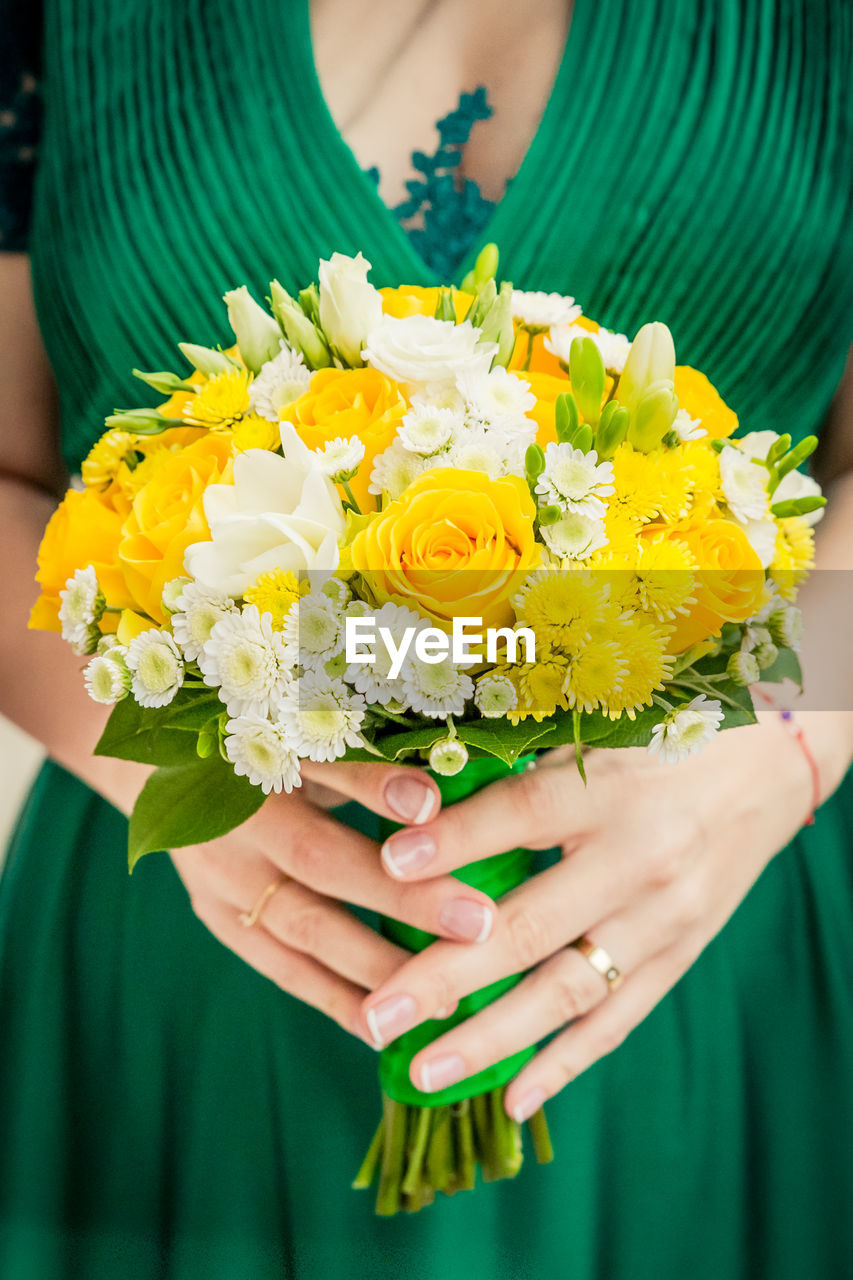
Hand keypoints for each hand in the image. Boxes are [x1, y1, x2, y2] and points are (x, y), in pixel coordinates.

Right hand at [170, 760, 497, 1041]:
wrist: (156, 768)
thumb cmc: (256, 740)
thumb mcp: (298, 734)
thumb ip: (360, 768)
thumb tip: (430, 798)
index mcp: (257, 775)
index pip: (332, 800)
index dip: (389, 815)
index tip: (455, 838)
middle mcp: (235, 834)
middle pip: (323, 872)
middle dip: (403, 903)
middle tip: (480, 928)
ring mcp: (222, 886)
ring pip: (302, 936)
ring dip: (373, 969)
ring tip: (444, 1000)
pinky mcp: (221, 921)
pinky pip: (281, 968)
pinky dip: (332, 999)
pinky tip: (381, 1029)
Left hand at [359, 714, 849, 1115]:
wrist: (772, 759)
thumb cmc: (664, 732)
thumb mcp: (595, 728)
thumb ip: (518, 766)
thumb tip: (417, 804)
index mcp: (610, 789)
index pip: (517, 817)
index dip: (449, 844)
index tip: (384, 867)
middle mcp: (641, 860)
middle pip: (529, 928)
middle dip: (445, 979)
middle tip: (377, 1016)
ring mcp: (667, 918)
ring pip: (568, 993)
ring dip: (492, 1040)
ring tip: (424, 1073)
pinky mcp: (683, 954)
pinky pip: (619, 1019)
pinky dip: (565, 1063)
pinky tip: (513, 1098)